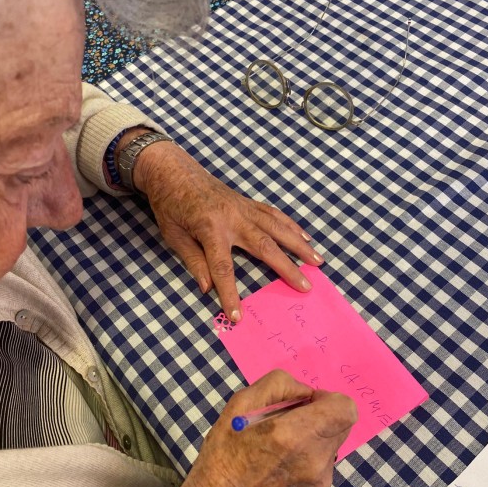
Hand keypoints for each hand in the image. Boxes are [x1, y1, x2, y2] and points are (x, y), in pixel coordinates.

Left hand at [133, 139, 322, 321]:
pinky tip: (305, 237)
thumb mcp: (174, 236)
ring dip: (299, 245)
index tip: (238, 316)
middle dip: (287, 268)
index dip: (230, 294)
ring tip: (318, 261)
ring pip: (277, 228)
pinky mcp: (247, 202)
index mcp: (210, 229)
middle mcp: (233, 218)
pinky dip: (291, 226)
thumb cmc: (169, 204)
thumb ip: (193, 261)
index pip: (223, 269)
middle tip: (306, 286)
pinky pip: (274, 215)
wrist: (173, 170)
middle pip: (265, 247)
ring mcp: (244, 208)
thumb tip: (208, 288)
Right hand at [156, 370, 356, 486]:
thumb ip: (278, 386)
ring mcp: (320, 478)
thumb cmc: (225, 453)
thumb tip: (306, 393)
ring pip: (335, 440)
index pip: (344, 408)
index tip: (305, 403)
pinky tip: (284, 462)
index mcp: (292, 434)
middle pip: (343, 422)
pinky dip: (311, 453)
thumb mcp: (240, 404)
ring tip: (284, 444)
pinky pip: (326, 459)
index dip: (328, 398)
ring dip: (317, 433)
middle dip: (322, 414)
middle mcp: (314, 457)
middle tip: (292, 420)